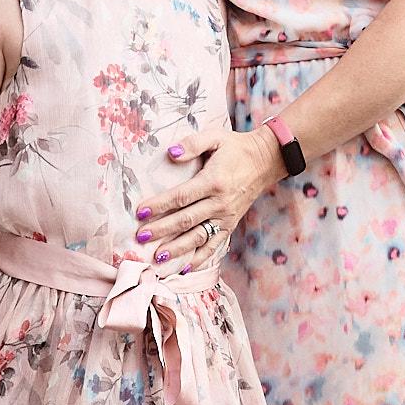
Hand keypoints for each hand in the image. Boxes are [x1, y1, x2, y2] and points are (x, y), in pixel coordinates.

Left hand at [133, 125, 284, 266]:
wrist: (264, 161)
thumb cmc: (235, 148)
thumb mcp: (215, 137)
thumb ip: (192, 144)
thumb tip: (171, 153)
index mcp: (213, 181)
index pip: (181, 197)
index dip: (160, 205)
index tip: (141, 211)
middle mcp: (220, 203)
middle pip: (186, 220)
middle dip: (161, 230)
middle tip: (140, 236)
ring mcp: (226, 216)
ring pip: (198, 237)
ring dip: (177, 249)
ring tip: (157, 257)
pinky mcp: (230, 225)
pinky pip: (214, 245)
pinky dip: (200, 258)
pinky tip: (184, 268)